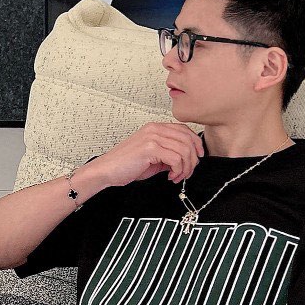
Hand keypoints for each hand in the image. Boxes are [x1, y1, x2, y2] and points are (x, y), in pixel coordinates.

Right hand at [87, 121, 203, 189]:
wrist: (106, 170)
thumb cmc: (125, 165)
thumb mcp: (152, 156)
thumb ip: (168, 153)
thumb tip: (187, 159)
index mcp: (155, 128)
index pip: (184, 130)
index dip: (196, 144)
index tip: (198, 157)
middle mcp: (154, 129)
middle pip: (188, 139)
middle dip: (193, 159)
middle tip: (187, 172)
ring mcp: (152, 137)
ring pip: (184, 150)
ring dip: (185, 167)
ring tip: (177, 176)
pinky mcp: (150, 148)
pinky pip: (176, 159)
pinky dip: (178, 171)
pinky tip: (170, 177)